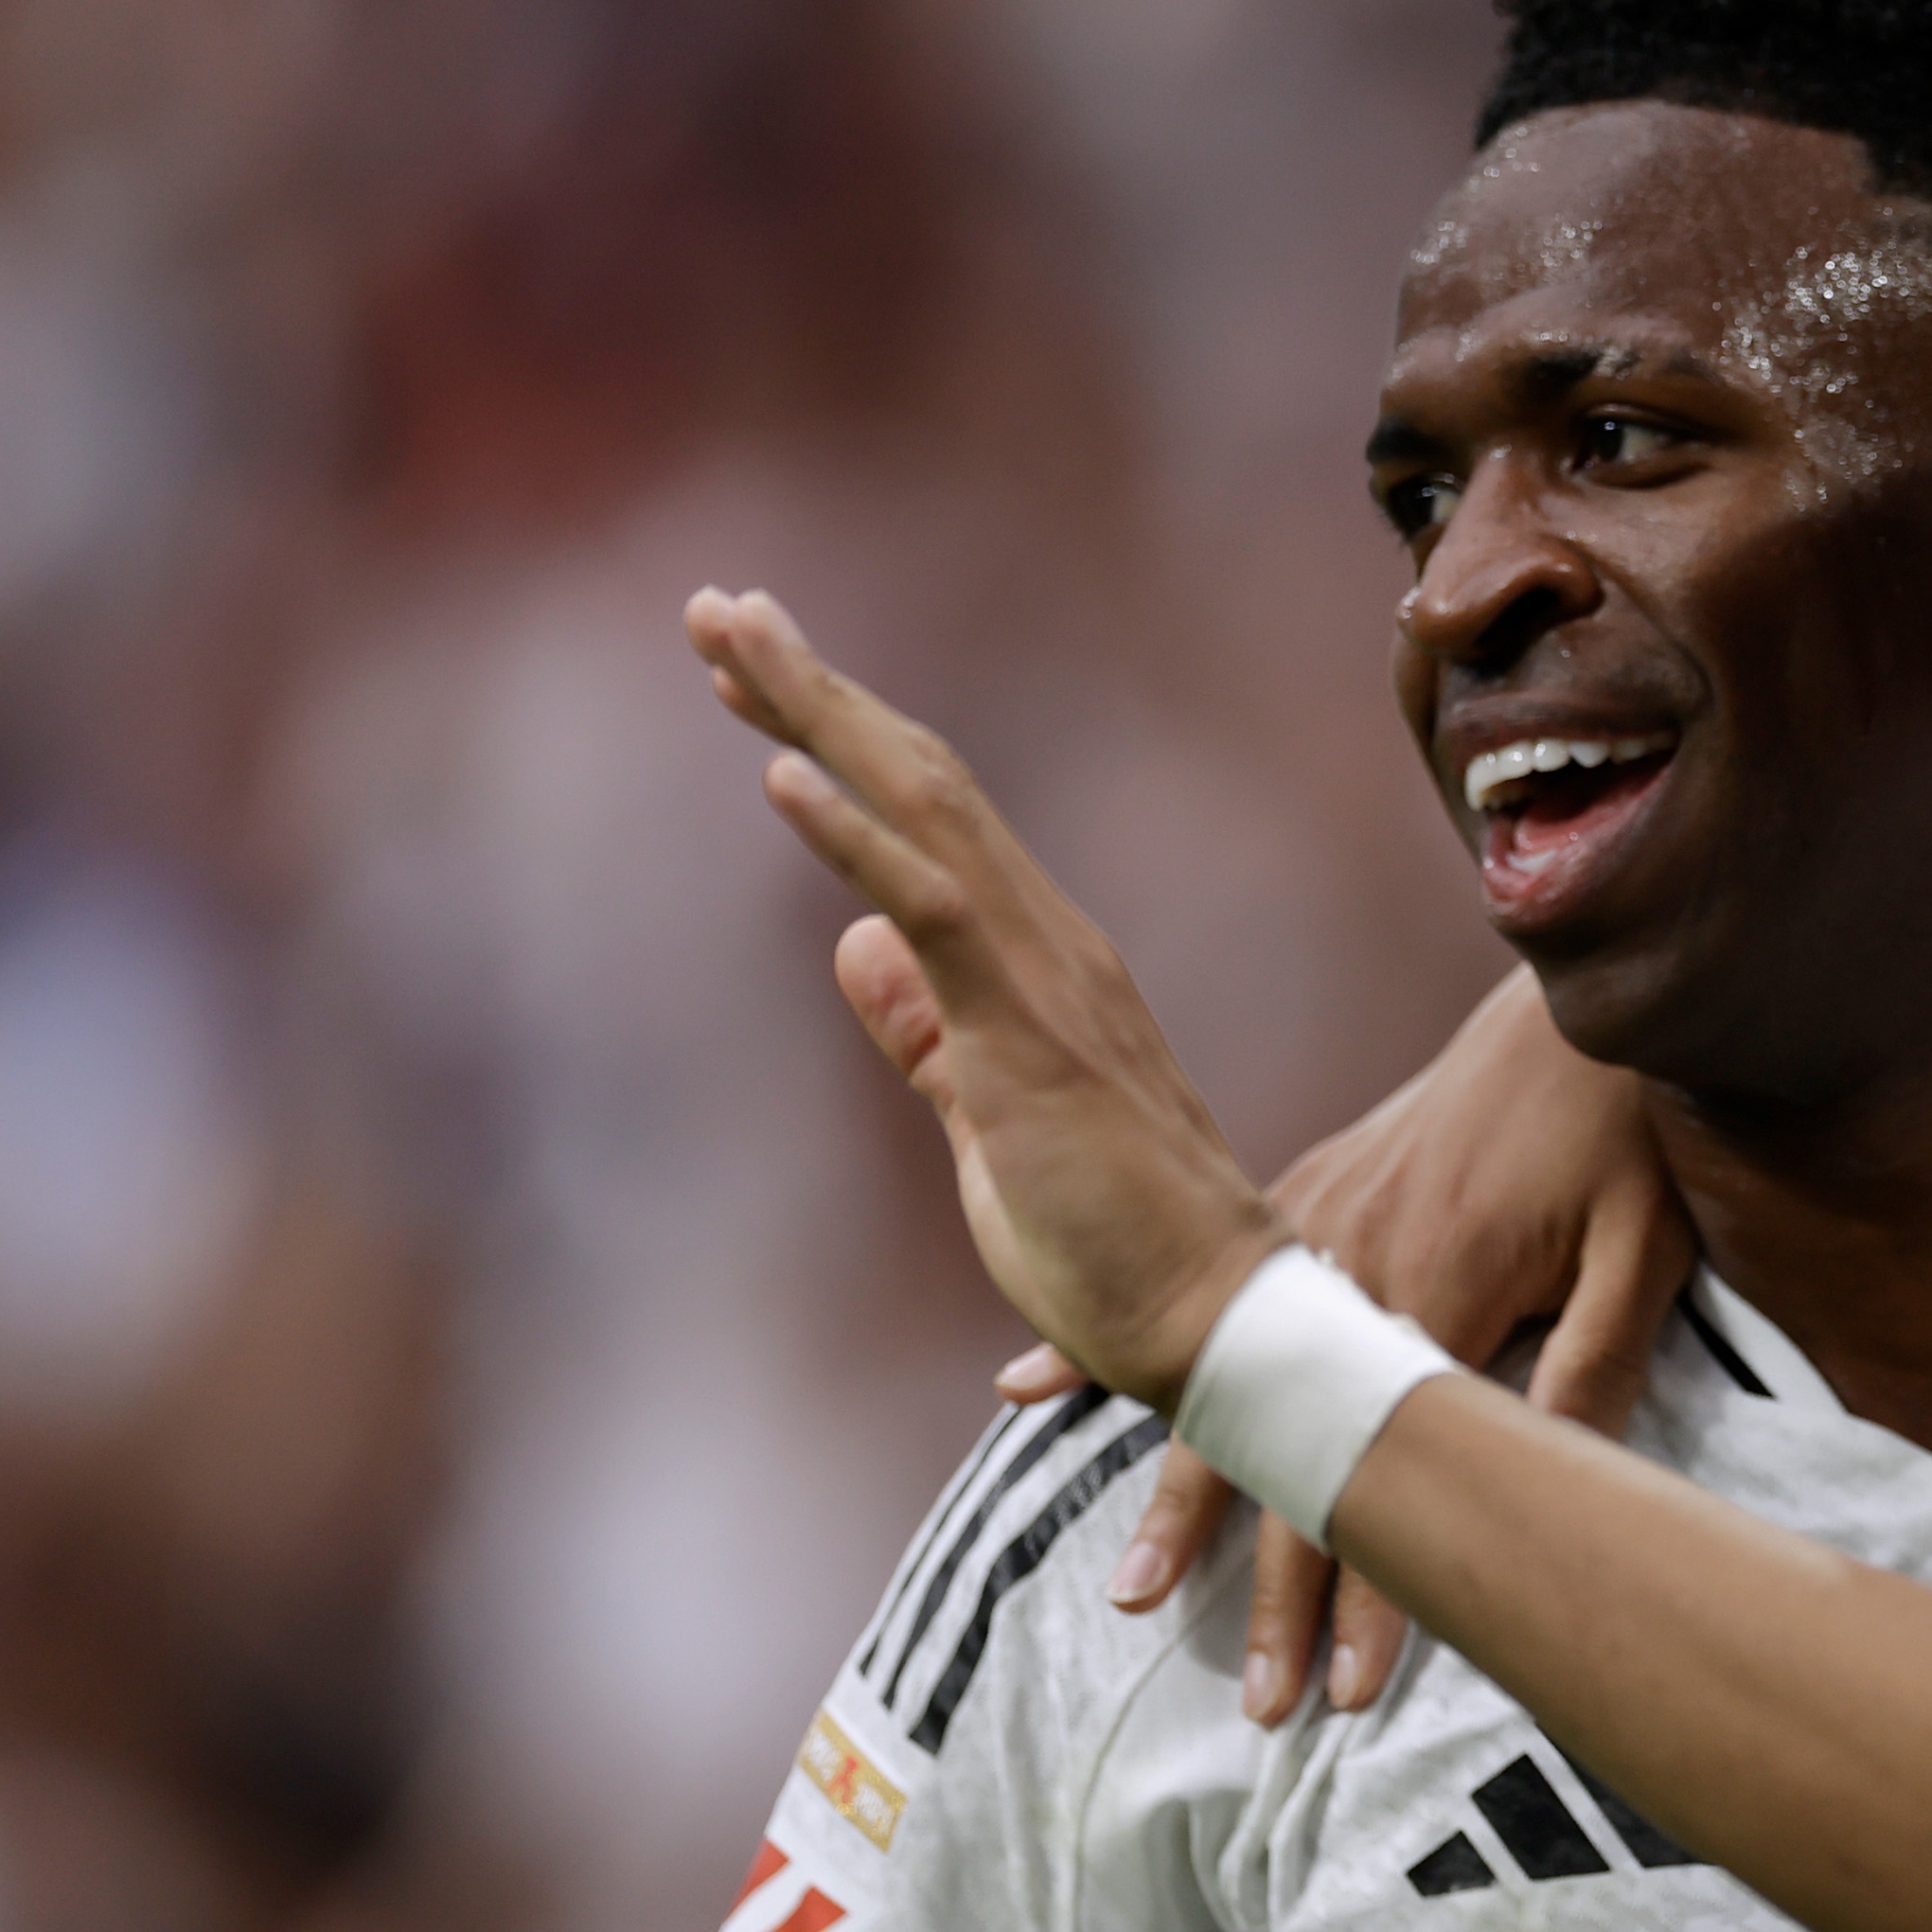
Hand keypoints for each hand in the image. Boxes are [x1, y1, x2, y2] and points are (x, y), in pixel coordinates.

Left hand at [685, 586, 1286, 1405]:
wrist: (1213, 1322)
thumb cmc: (1115, 1246)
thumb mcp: (988, 1125)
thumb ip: (925, 1034)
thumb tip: (854, 947)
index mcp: (1034, 961)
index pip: (924, 818)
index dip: (837, 739)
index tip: (754, 678)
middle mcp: (1046, 939)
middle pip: (918, 778)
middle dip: (813, 689)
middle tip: (718, 609)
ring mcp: (1043, 976)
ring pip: (920, 808)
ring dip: (819, 717)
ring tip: (731, 639)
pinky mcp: (1028, 1031)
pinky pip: (932, 907)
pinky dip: (853, 835)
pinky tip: (780, 772)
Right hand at [1001, 965, 1689, 1722]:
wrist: (1566, 1011)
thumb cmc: (1619, 1131)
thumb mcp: (1642, 1247)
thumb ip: (1594, 1362)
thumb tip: (1552, 1481)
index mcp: (1432, 1292)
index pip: (1384, 1479)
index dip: (1368, 1594)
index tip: (1346, 1691)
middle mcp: (1344, 1273)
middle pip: (1287, 1457)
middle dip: (1274, 1593)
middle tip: (1256, 1705)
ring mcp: (1307, 1234)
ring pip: (1217, 1386)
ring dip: (1179, 1497)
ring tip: (1137, 1591)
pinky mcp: (1297, 1202)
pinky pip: (1187, 1288)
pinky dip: (1105, 1347)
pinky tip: (1028, 1390)